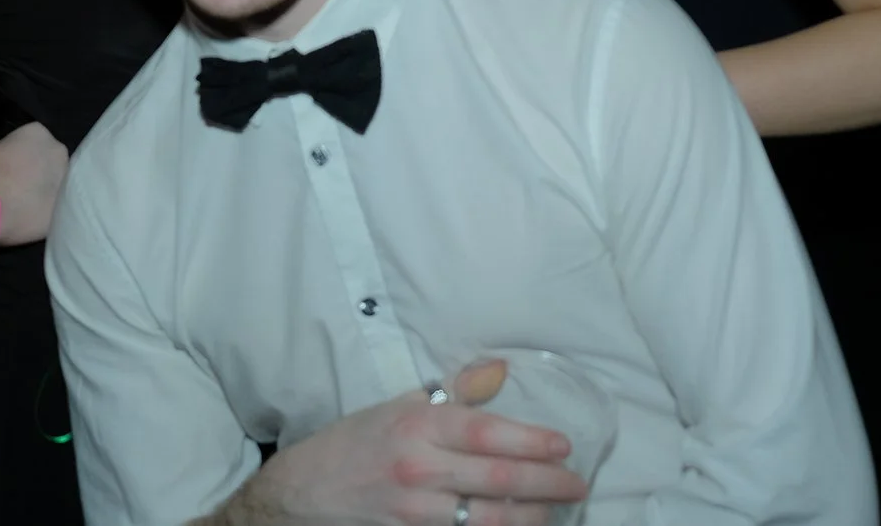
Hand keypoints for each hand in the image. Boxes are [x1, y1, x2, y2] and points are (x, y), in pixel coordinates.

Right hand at [0, 121, 68, 245]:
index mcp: (38, 134)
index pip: (34, 141)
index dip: (21, 154)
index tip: (9, 165)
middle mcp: (58, 153)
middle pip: (51, 162)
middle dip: (38, 172)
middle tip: (18, 185)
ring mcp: (62, 182)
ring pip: (56, 188)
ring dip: (43, 194)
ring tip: (22, 205)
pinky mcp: (59, 210)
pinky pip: (51, 212)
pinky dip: (40, 215)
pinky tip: (24, 220)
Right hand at [236, 368, 586, 524]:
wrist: (304, 493)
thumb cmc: (356, 442)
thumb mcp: (399, 404)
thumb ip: (455, 391)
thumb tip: (501, 369)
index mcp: (417, 424)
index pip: (486, 432)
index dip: (532, 441)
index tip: (564, 447)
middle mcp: (418, 467)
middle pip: (497, 480)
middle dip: (546, 485)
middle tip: (577, 485)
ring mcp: (414, 510)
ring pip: (487, 520)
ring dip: (529, 518)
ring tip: (555, 511)